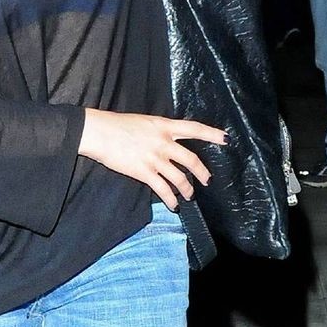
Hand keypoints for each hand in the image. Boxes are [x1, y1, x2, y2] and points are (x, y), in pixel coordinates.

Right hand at [79, 108, 225, 209]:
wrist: (100, 132)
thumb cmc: (118, 125)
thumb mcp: (145, 122)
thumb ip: (159, 132)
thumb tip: (168, 142)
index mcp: (164, 126)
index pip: (194, 129)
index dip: (212, 134)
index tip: (225, 139)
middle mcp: (163, 142)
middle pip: (191, 159)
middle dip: (202, 173)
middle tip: (207, 180)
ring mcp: (155, 158)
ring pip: (179, 177)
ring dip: (187, 189)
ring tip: (189, 195)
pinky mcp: (144, 172)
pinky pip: (162, 189)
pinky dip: (170, 199)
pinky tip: (174, 205)